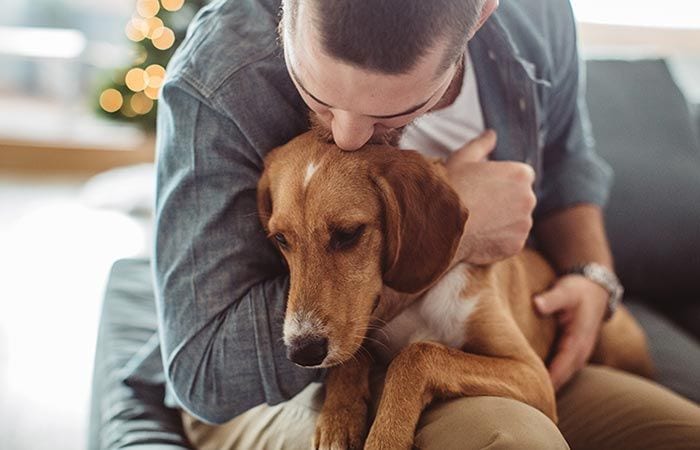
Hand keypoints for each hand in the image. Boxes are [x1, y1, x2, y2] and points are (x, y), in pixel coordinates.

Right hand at [445, 130, 536, 263]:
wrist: (439, 223)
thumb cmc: (449, 187)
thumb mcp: (462, 158)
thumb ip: (481, 145)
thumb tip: (491, 134)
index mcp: (520, 173)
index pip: (520, 177)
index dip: (501, 182)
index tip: (483, 189)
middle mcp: (529, 197)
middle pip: (521, 200)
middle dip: (505, 203)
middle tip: (478, 207)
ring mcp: (524, 223)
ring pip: (517, 222)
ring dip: (503, 222)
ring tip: (477, 223)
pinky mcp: (516, 245)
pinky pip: (511, 242)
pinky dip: (498, 241)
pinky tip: (479, 236)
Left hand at [534, 274, 608, 389]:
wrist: (596, 289)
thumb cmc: (578, 291)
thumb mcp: (566, 291)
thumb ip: (551, 299)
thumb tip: (537, 305)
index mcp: (577, 342)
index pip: (560, 369)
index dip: (546, 381)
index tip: (528, 391)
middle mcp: (579, 353)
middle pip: (560, 379)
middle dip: (543, 390)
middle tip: (519, 400)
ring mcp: (578, 355)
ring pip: (561, 378)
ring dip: (546, 386)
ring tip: (523, 397)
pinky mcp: (572, 353)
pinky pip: (560, 371)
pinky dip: (549, 377)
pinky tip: (531, 382)